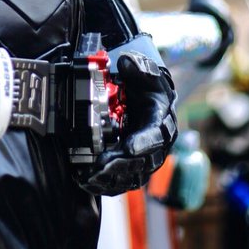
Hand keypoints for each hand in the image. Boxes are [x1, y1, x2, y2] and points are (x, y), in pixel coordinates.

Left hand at [78, 50, 176, 195]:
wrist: (147, 102)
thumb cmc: (147, 90)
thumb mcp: (146, 74)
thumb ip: (139, 67)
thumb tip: (126, 62)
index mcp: (163, 125)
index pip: (155, 136)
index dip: (143, 142)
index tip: (129, 147)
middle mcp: (156, 148)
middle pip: (140, 162)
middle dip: (118, 165)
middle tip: (98, 166)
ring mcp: (144, 162)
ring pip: (129, 177)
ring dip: (108, 179)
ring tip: (88, 177)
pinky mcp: (131, 170)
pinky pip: (119, 183)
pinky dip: (103, 185)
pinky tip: (86, 182)